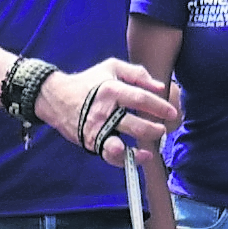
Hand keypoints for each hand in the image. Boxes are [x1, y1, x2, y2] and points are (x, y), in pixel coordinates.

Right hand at [43, 58, 182, 165]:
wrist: (55, 97)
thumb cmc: (88, 82)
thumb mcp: (111, 67)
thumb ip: (137, 73)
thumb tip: (160, 87)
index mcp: (112, 90)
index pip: (141, 99)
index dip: (159, 107)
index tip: (171, 112)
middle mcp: (104, 111)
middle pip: (135, 126)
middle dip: (154, 130)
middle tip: (162, 129)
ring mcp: (96, 129)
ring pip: (120, 145)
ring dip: (139, 151)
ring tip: (149, 150)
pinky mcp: (91, 142)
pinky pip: (109, 156)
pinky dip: (124, 160)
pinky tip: (136, 159)